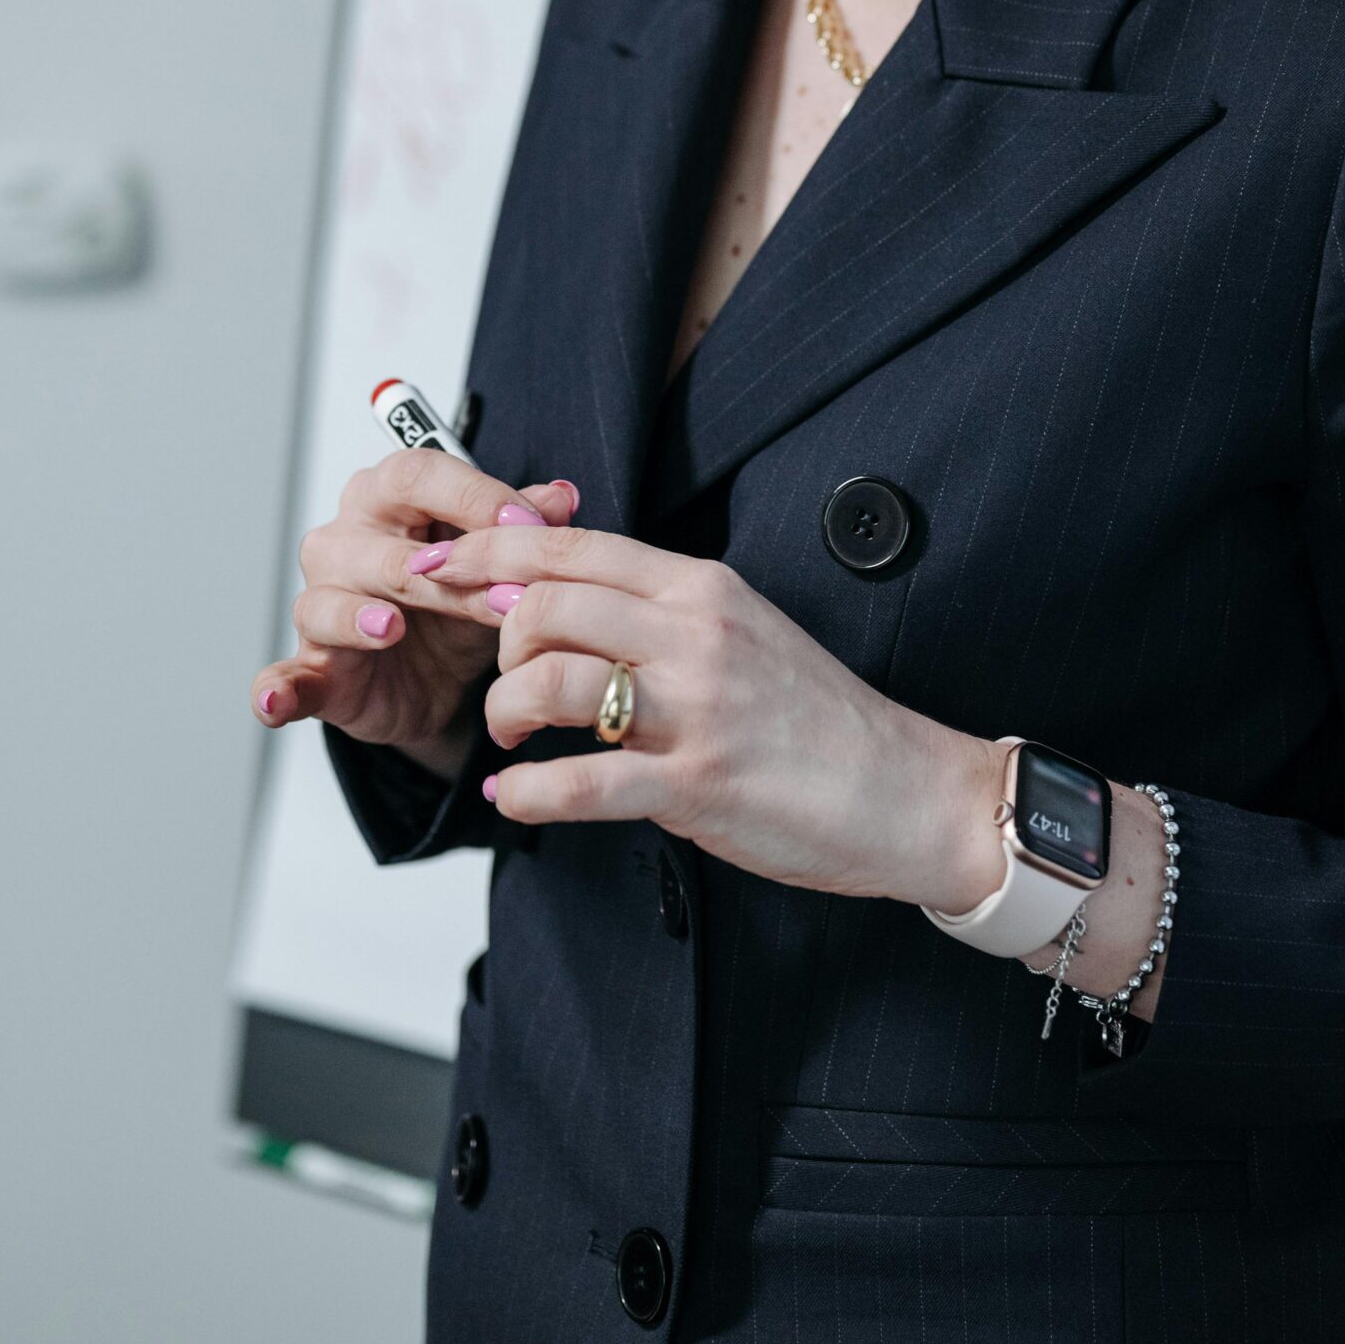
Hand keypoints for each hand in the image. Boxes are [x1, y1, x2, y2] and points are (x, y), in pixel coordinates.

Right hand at [249, 452, 578, 775]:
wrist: (441, 681)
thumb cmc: (459, 603)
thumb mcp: (499, 563)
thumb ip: (524, 526)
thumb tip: (561, 497)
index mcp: (388, 498)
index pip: (418, 473)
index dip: (472, 496)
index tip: (527, 524)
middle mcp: (344, 542)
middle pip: (381, 543)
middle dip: (444, 572)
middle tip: (500, 598)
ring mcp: (320, 604)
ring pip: (329, 601)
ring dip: (361, 617)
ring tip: (393, 627)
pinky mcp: (312, 667)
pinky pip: (282, 676)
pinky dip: (276, 688)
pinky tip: (277, 700)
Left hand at [421, 522, 1001, 905]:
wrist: (902, 789)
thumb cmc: (815, 716)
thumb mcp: (740, 629)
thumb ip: (656, 609)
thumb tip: (554, 595)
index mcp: (701, 586)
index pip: (573, 545)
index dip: (490, 550)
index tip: (441, 566)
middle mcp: (694, 633)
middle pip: (545, 603)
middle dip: (494, 640)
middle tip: (496, 678)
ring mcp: (695, 708)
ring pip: (551, 682)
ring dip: (504, 712)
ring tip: (509, 738)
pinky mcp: (695, 785)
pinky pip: (580, 782)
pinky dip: (528, 793)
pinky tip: (516, 798)